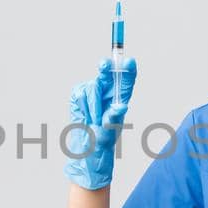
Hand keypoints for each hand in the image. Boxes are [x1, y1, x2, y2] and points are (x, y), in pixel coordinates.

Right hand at [64, 57, 137, 189]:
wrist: (86, 146)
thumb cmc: (104, 137)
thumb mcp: (112, 127)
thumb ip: (115, 115)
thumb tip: (121, 107)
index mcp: (122, 94)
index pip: (128, 76)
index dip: (128, 68)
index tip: (129, 62)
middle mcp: (109, 89)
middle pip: (109, 72)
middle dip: (106, 67)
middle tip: (104, 65)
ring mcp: (94, 90)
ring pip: (92, 86)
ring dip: (93, 105)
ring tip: (95, 119)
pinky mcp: (79, 93)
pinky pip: (80, 93)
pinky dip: (83, 106)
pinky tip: (85, 115)